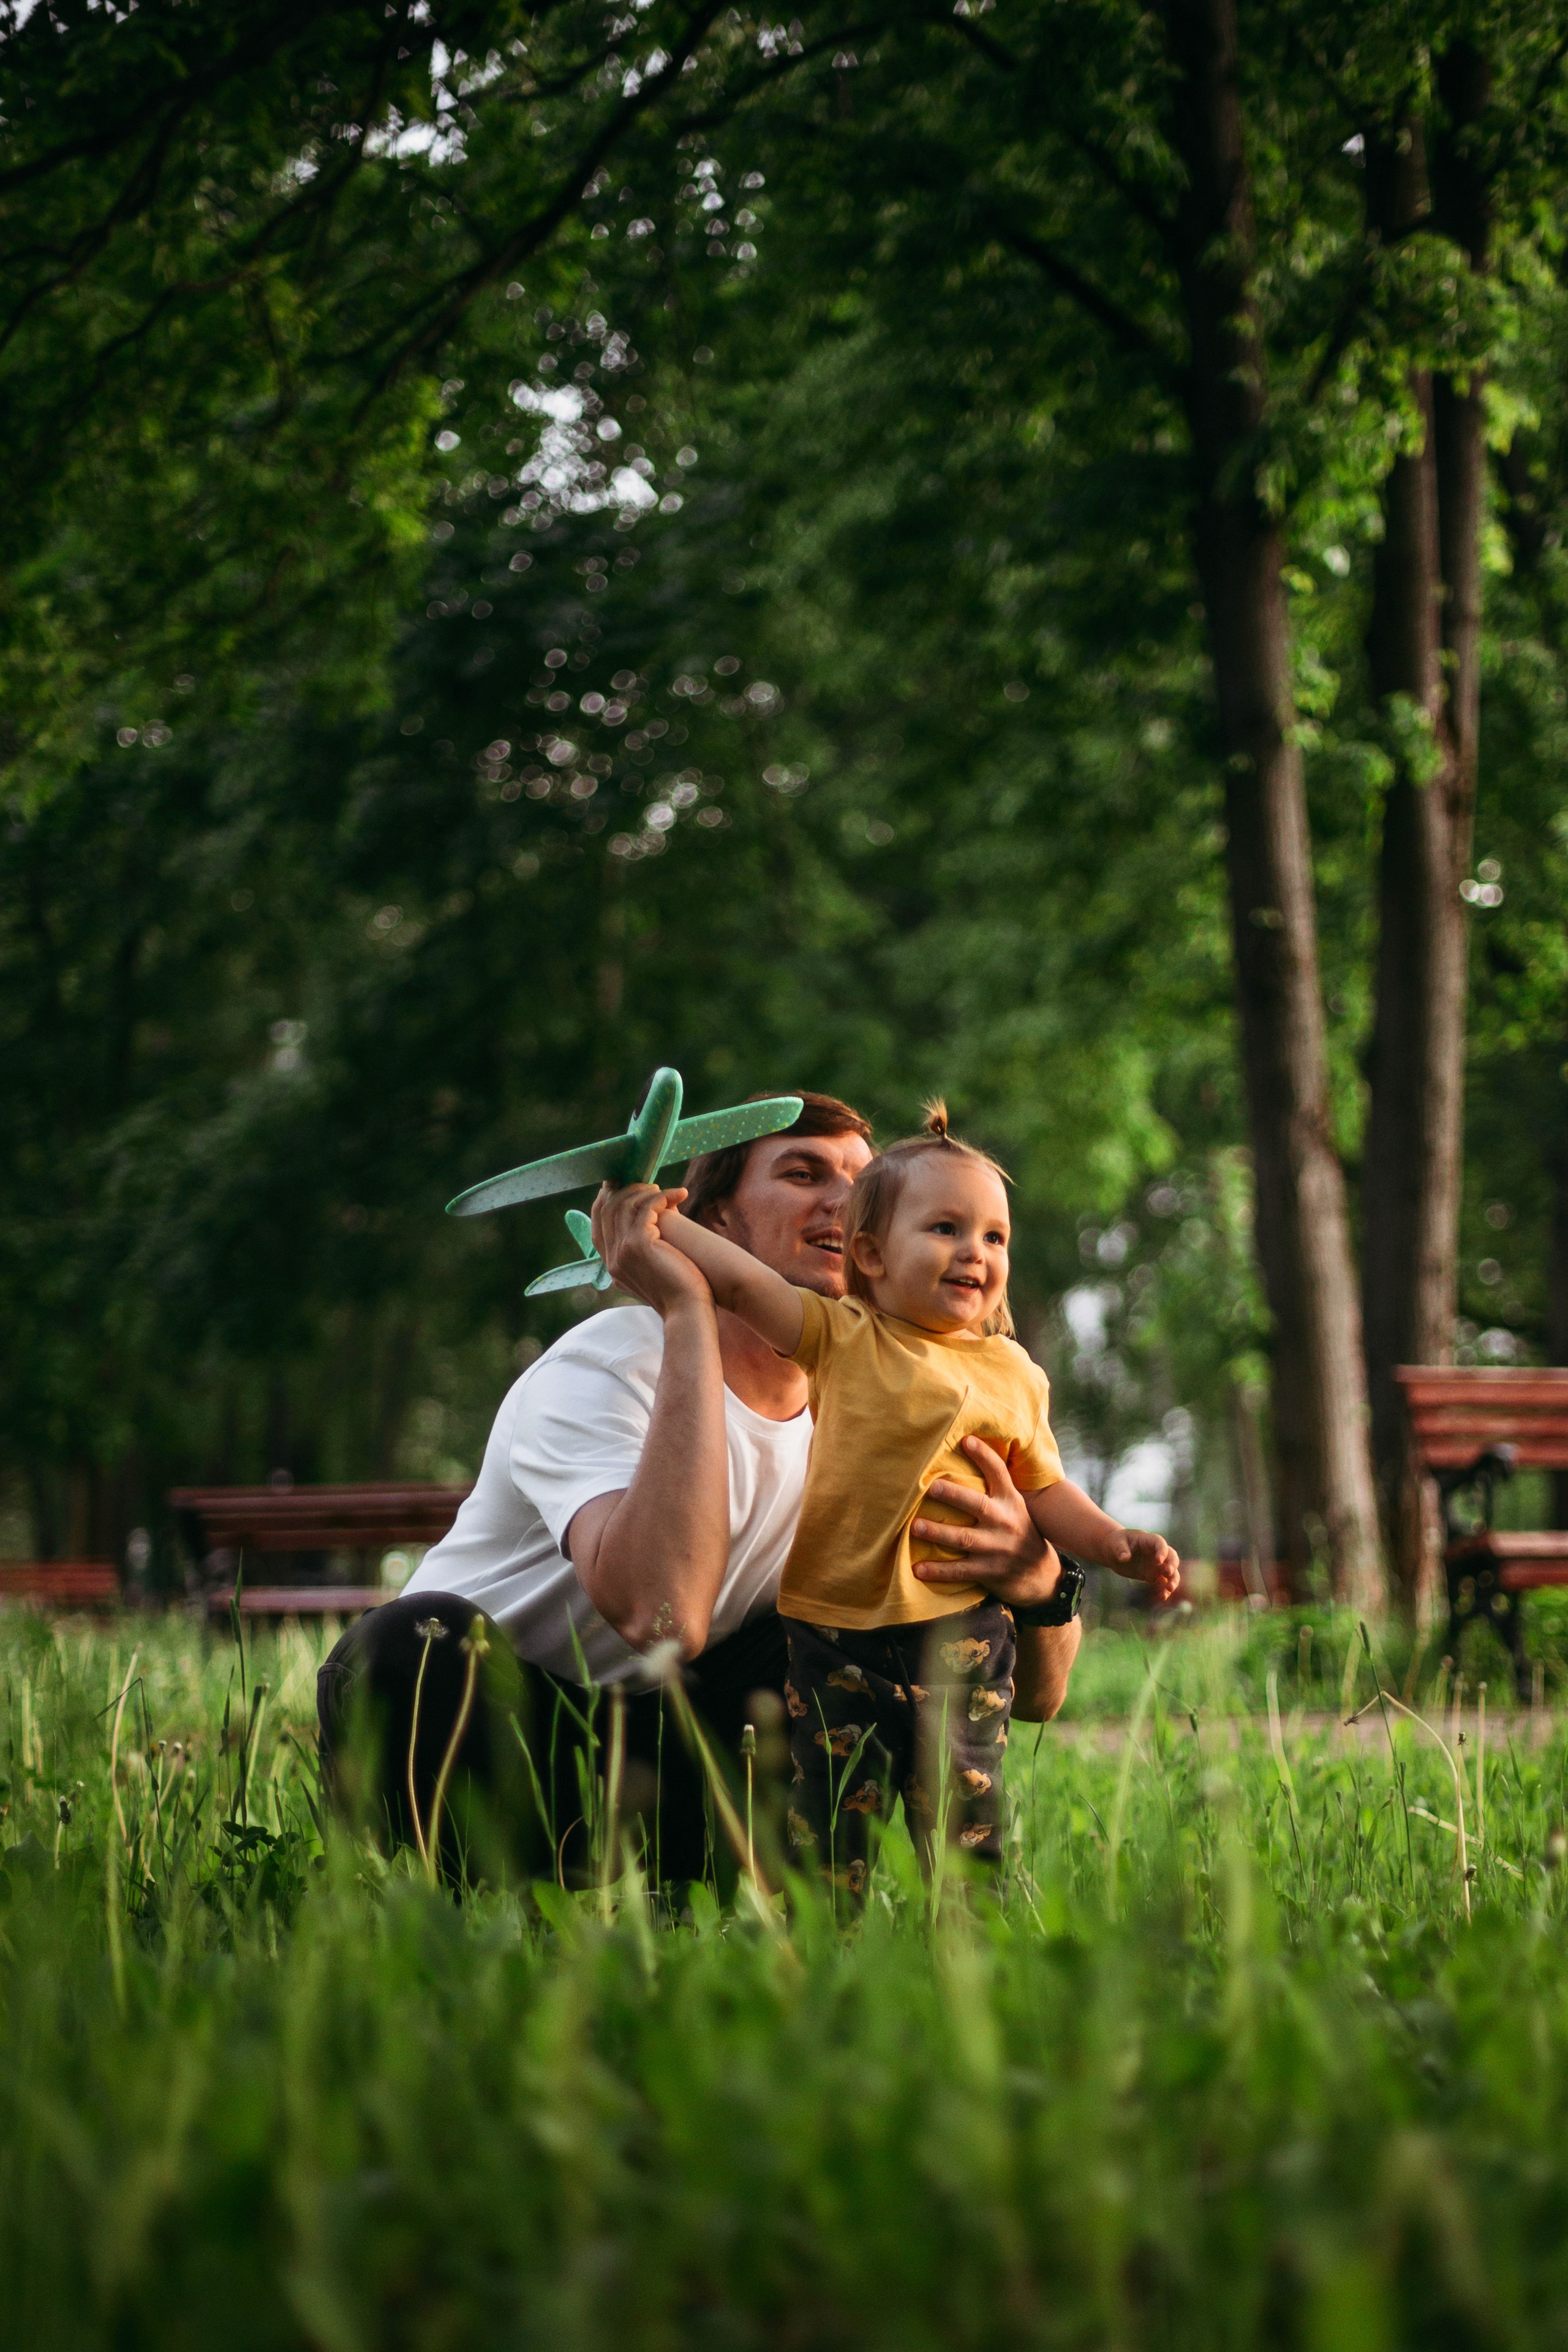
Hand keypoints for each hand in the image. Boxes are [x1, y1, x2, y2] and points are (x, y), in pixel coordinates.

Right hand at [590, 1182, 713, 1318]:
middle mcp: (612, 1258)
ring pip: (623, 1205)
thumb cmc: (680, 1290)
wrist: (689, 1312)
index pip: (598, 1222)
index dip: (610, 1198)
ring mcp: (622, 1252)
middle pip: (607, 1208)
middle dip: (627, 1189)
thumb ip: (645, 1249)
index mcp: (613, 1264)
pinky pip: (645, 1208)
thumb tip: (654, 1224)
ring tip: (667, 1191)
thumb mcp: (655, 1269)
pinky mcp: (639, 1245)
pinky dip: (662, 1197)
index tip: (628, 1184)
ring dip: (646, 1191)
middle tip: (651, 1184)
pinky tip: (679, 1195)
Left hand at [910, 1435, 1061, 1608]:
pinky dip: (938, 1571)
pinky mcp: (988, 1572)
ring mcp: (996, 1549)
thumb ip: (994, 1487)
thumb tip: (966, 1452)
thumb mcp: (1014, 1506)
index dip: (984, 1456)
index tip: (966, 1440)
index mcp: (1010, 1501)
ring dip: (938, 1532)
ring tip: (915, 1526)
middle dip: (953, 1495)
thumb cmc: (1018, 1532)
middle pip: (977, 1505)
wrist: (1041, 1574)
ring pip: (964, 1538)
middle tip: (931, 1486)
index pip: (999, 1473)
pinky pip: (959, 1571)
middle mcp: (1005, 1522)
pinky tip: (917, 1569)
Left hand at [1112, 1526, 1180, 1603]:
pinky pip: (1162, 1582)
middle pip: (1171, 1556)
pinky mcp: (1153, 1575)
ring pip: (1171, 1572)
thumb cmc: (1116, 1543)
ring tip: (1170, 1588)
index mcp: (1148, 1540)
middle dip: (1172, 1564)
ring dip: (1173, 1579)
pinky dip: (1164, 1589)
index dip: (1162, 1551)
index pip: (1160, 1543)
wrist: (1114, 1553)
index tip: (1159, 1561)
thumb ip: (1121, 1550)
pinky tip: (1163, 1597)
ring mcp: (1156, 1564)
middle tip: (1168, 1573)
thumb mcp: (1116, 1543)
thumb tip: (1125, 1558)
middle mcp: (1156, 1552)